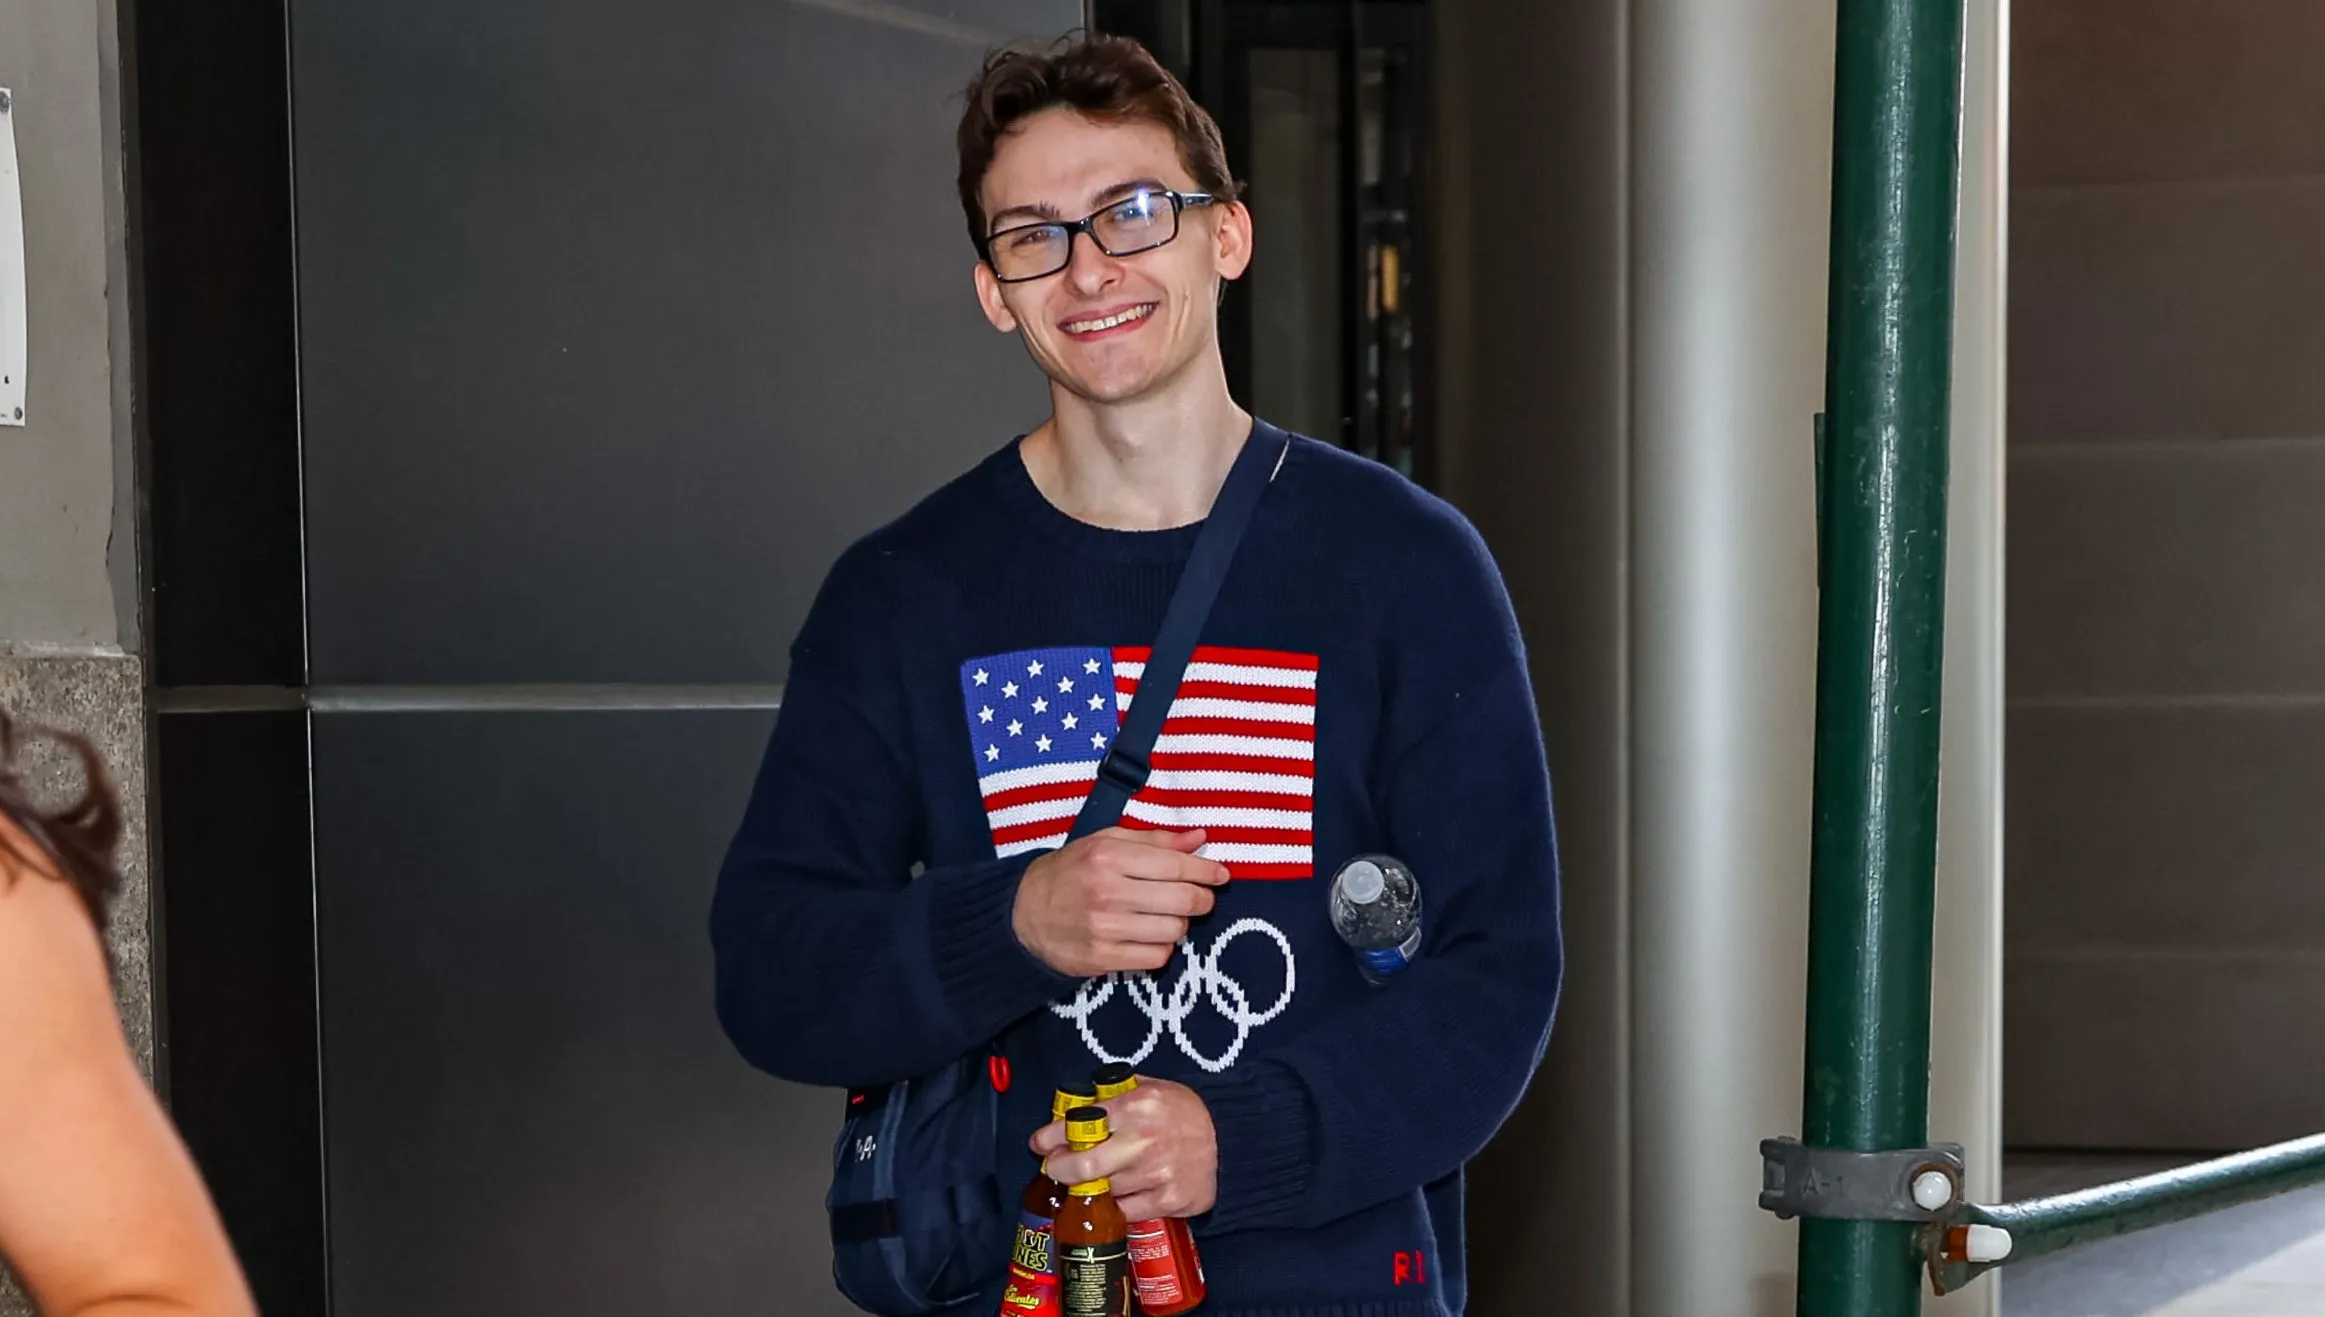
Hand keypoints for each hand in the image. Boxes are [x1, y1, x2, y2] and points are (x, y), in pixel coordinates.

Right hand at [1012, 828, 1229, 977]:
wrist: (1021, 915)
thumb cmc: (1068, 873)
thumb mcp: (1104, 842)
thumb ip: (1155, 840)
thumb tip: (1200, 838)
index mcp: (1110, 856)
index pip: (1177, 866)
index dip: (1207, 871)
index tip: (1221, 874)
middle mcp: (1109, 892)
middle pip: (1184, 900)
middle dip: (1202, 899)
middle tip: (1200, 898)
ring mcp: (1106, 928)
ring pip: (1175, 931)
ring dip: (1180, 924)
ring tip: (1166, 916)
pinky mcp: (1103, 959)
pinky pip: (1156, 957)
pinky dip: (1162, 947)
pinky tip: (1149, 935)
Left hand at [1032, 1078, 1217, 1219]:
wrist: (1230, 1138)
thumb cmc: (1182, 1111)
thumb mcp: (1149, 1087)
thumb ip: (1112, 1095)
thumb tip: (1070, 1108)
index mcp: (1137, 1105)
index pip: (1081, 1125)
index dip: (1052, 1136)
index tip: (1039, 1143)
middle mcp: (1144, 1141)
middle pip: (1085, 1165)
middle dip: (1060, 1168)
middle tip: (1054, 1167)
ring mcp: (1157, 1174)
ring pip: (1103, 1190)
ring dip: (1090, 1187)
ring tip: (1090, 1178)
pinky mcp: (1168, 1201)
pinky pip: (1125, 1210)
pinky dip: (1116, 1204)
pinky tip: (1118, 1193)